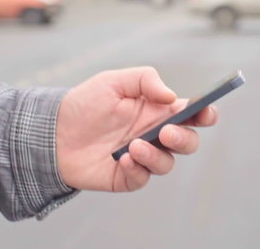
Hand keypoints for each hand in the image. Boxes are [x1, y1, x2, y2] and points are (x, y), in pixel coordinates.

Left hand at [56, 67, 217, 191]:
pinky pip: (142, 178)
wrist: (52, 132)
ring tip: (133, 146)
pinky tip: (122, 158)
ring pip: (167, 163)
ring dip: (156, 156)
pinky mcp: (126, 176)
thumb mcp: (113, 81)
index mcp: (157, 110)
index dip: (206, 113)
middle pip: (188, 142)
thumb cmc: (85, 104)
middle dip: (184, 138)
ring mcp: (142, 157)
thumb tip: (171, 96)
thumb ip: (145, 80)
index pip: (192, 114)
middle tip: (165, 132)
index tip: (206, 112)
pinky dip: (137, 169)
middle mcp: (154, 135)